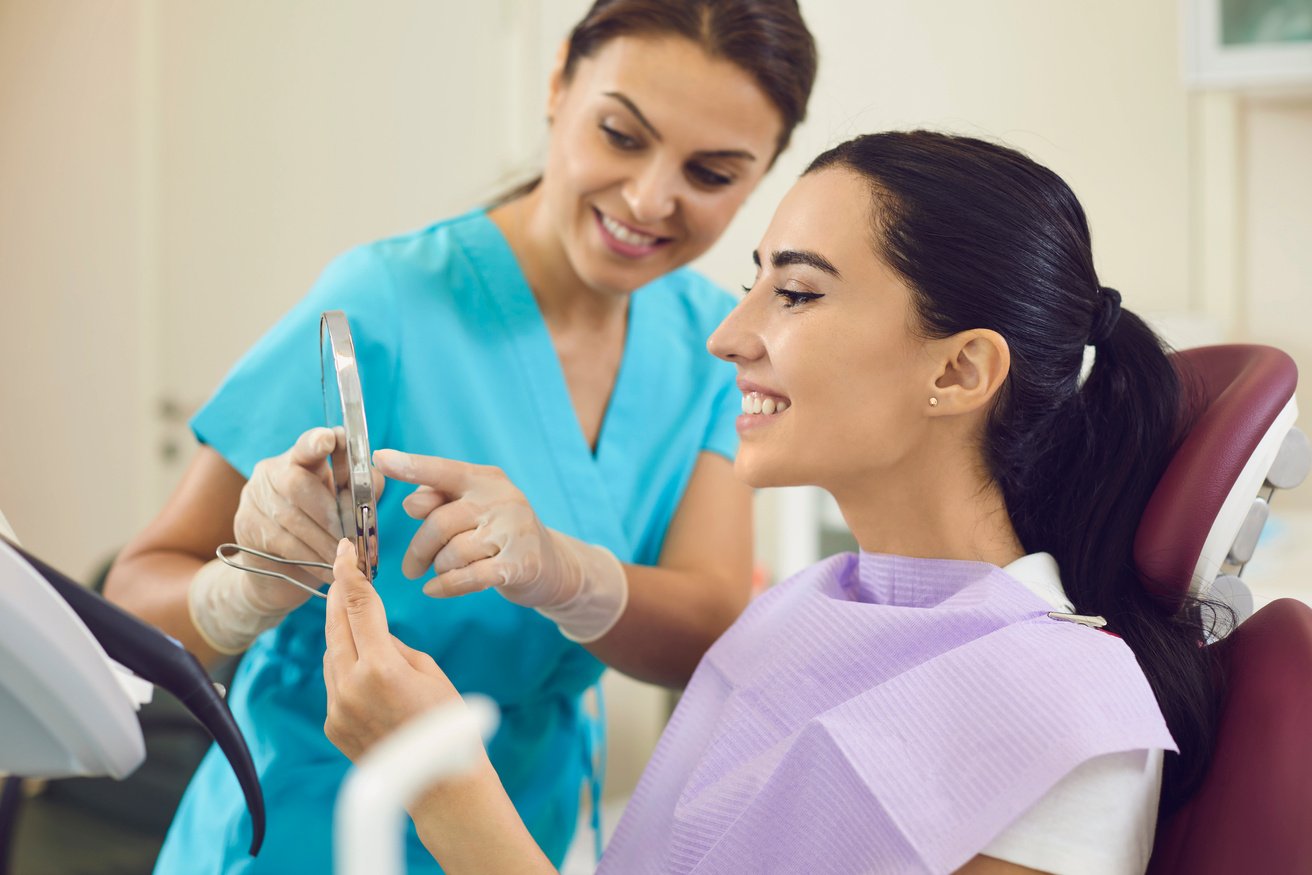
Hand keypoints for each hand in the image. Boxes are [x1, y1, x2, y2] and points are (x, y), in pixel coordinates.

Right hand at [234, 427, 381, 610]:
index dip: (317, 442)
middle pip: (297, 484)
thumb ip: (360, 490)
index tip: (330, 440)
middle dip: (330, 513)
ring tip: (346, 558)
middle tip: (352, 538)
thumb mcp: (342, 506)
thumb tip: (373, 480)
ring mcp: (254, 497)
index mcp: (300, 458)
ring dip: (324, 541)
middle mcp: (272, 472)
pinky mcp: (245, 525)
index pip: (307, 444)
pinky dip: (311, 557)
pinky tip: (328, 569)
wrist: (277, 572)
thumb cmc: (318, 531)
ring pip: (291, 518)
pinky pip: (283, 542)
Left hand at [323, 538, 460, 761]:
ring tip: (363, 625)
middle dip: (339, 596)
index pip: (357, 606)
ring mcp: (338, 708)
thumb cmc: (449, 725)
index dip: (348, 573)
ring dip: (343, 634)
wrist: (441, 786)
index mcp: (380, 667)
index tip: (343, 551)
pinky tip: (368, 670)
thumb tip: (372, 633)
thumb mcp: (429, 671)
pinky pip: (334, 683)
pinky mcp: (333, 725)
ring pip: (331, 654)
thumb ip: (393, 646)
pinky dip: (346, 668)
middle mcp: (351, 687)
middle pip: (335, 626)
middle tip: (343, 572)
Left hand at [372, 449, 627, 641]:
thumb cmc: (500, 533)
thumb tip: (410, 503)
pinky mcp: (521, 564)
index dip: (411, 466)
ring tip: (438, 573)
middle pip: (440, 522)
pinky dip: (446, 586)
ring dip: (438, 568)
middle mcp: (502, 499)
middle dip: (418, 549)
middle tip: (409, 568)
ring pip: (453, 552)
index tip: (380, 460)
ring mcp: (514, 531)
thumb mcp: (472, 510)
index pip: (443, 470)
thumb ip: (440, 502)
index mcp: (484, 479)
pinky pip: (471, 577)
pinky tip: (434, 590)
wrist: (553, 564)